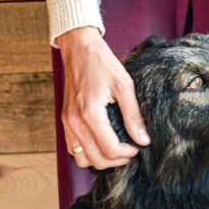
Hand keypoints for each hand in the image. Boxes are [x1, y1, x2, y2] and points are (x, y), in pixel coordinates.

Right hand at [57, 27, 150, 168]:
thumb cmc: (102, 63)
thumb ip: (133, 115)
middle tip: (130, 151)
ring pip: (82, 158)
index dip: (127, 153)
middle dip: (116, 160)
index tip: (138, 146)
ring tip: (117, 150)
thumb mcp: (124, 85)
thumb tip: (143, 139)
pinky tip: (102, 143)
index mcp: (90, 114)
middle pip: (96, 159)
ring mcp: (67, 123)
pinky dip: (87, 152)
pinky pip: (73, 148)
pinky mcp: (64, 120)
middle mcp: (74, 122)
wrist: (79, 49)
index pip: (110, 149)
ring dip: (100, 160)